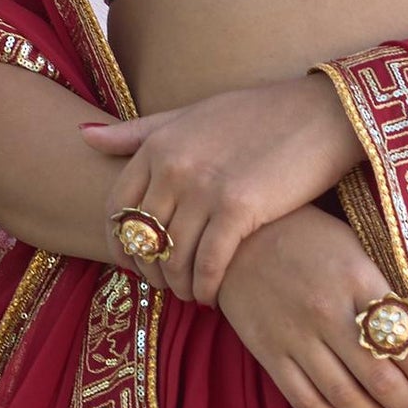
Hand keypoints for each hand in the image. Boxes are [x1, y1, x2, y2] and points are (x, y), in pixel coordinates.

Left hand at [82, 73, 360, 305]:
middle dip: (150, 271)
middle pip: (143, 239)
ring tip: (193, 294)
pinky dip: (207, 286)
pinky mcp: (240, 208)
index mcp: (158, 144)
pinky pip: (209, 264)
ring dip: (179, 286)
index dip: (120, 244)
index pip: (117, 208)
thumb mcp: (192, 115)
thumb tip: (84, 136)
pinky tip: (214, 295)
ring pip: (174, 258)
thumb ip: (140, 131)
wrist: (322, 113)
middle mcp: (174, 166)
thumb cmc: (258, 114)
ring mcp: (205, 188)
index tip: (134, 263)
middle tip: (166, 286)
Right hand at [215, 209, 407, 407]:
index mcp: (359, 278)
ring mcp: (296, 336)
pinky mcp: (269, 353)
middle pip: (382, 380)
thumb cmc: (308, 239)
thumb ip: (386, 288)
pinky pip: (306, 401)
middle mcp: (328, 311)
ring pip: (346, 399)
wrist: (236, 236)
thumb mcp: (355, 246)